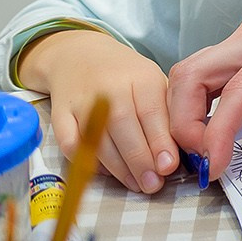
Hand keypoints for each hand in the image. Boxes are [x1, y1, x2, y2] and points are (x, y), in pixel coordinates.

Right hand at [21, 29, 176, 193]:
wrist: (81, 55)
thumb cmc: (128, 76)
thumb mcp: (155, 83)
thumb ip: (167, 113)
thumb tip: (182, 151)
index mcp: (141, 77)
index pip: (151, 112)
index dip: (159, 142)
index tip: (169, 166)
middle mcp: (110, 87)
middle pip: (123, 127)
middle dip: (140, 160)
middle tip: (153, 184)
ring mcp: (82, 101)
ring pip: (98, 139)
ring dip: (119, 168)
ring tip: (137, 184)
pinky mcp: (59, 114)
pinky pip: (71, 144)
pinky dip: (87, 162)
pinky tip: (107, 173)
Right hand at [168, 0, 241, 177]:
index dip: (221, 129)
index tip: (215, 163)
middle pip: (192, 81)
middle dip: (184, 126)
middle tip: (203, 160)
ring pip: (187, 74)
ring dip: (182, 113)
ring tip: (206, 146)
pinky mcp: (239, 36)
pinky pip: (202, 70)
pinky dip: (194, 99)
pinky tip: (214, 122)